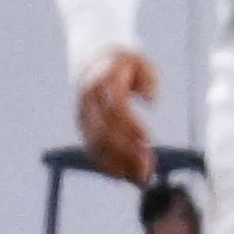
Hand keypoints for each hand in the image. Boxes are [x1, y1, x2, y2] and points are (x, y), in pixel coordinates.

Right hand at [75, 49, 158, 186]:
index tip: (149, 140)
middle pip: (105, 131)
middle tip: (149, 168)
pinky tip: (124, 175)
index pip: (116, 108)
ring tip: (140, 177)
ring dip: (118, 163)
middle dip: (127, 153)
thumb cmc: (125, 63)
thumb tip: (151, 100)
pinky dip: (106, 163)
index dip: (131, 126)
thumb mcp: (142, 63)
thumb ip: (149, 80)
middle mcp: (89, 100)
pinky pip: (90, 148)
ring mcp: (83, 114)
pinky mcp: (82, 125)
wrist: (93, 56)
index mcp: (105, 83)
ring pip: (96, 144)